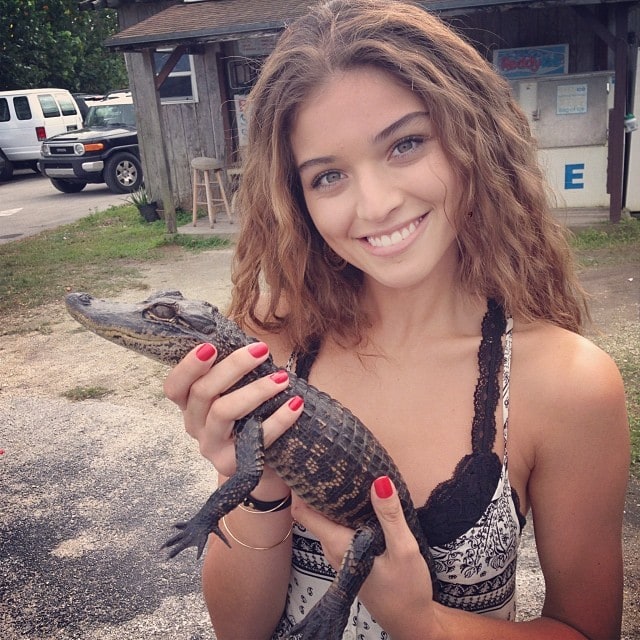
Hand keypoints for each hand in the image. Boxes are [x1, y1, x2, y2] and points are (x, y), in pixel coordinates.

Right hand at [163, 341, 302, 495]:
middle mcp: (194, 425)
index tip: (211, 347)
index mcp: (190, 405)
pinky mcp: (232, 463)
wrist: (261, 465)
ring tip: (282, 378)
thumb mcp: (233, 395)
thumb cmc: (248, 418)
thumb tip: (251, 342)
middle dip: (233, 366)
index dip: (188, 366)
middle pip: (203, 392)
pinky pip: (256, 437)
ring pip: (224, 411)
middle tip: (261, 350)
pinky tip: (295, 403)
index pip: (174, 387)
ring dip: (255, 390)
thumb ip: (232, 374)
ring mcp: (211, 446)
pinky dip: (278, 419)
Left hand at [292, 477, 435, 635]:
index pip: (303, 512)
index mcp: (337, 544)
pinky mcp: (352, 557)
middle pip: (314, 512)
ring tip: (344, 473)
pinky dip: (345, 512)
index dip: (300, 487)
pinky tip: (361, 499)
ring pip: (327, 520)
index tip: (306, 464)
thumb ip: (390, 516)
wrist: (412, 623)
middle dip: (318, 487)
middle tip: (329, 459)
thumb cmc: (407, 590)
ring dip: (333, 499)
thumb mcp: (404, 550)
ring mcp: (340, 554)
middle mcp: (332, 549)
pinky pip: (340, 527)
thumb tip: (379, 480)